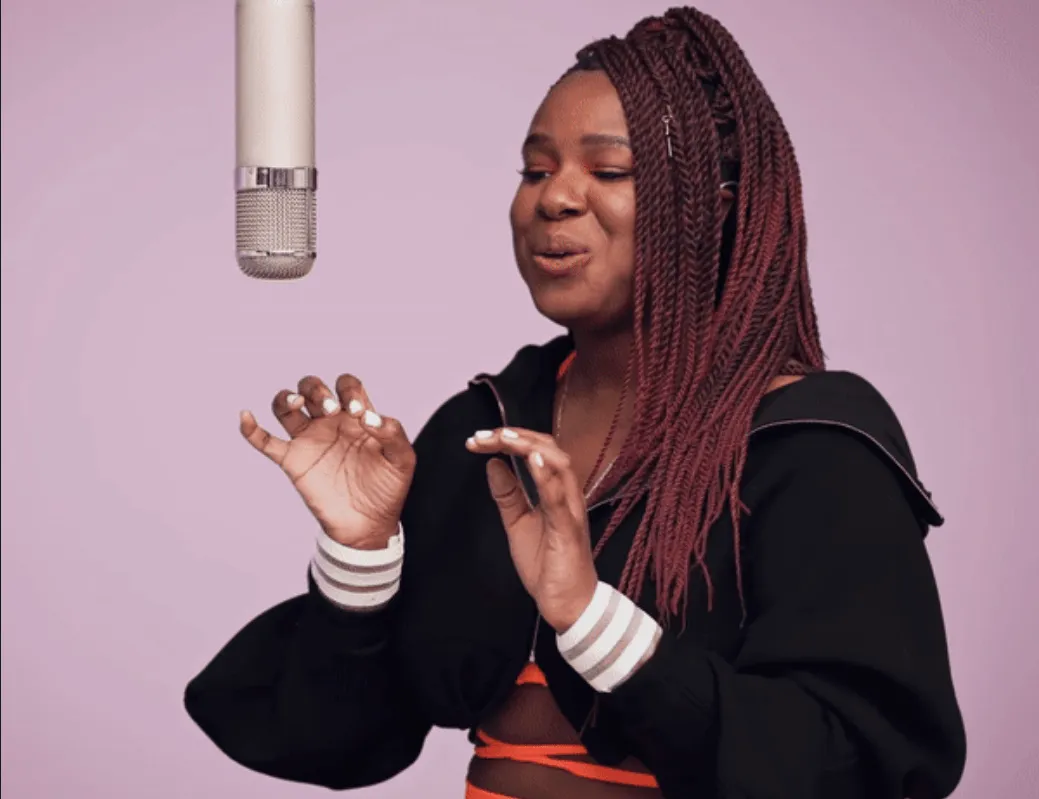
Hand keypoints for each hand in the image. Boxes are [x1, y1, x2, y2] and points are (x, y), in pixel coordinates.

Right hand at [240, 374, 415, 548]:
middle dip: (317, 390)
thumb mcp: (402, 460)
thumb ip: (392, 433)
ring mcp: (309, 440)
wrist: (368, 526)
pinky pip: (265, 441)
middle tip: (331, 411)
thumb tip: (369, 416)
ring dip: (286, 397)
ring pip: (285, 406)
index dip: (350, 391)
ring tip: (296, 403)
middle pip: (312, 388)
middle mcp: (330, 423)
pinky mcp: (292, 461)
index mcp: (356, 416)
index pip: (348, 386)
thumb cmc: (388, 490)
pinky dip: (251, 429)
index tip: (358, 414)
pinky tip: (246, 416)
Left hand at [466, 427, 597, 632]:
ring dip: (530, 447)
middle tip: (483, 435)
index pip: (536, 450)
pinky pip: (559, 499)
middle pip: (548, 449)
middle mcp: (566, 494)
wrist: (567, 604)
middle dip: (515, 436)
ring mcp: (570, 511)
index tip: (477, 440)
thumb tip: (493, 464)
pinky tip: (533, 461)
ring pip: (558, 465)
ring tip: (505, 438)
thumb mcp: (518, 524)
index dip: (508, 439)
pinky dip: (547, 477)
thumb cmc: (548, 564)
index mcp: (555, 490)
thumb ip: (508, 495)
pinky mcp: (569, 531)